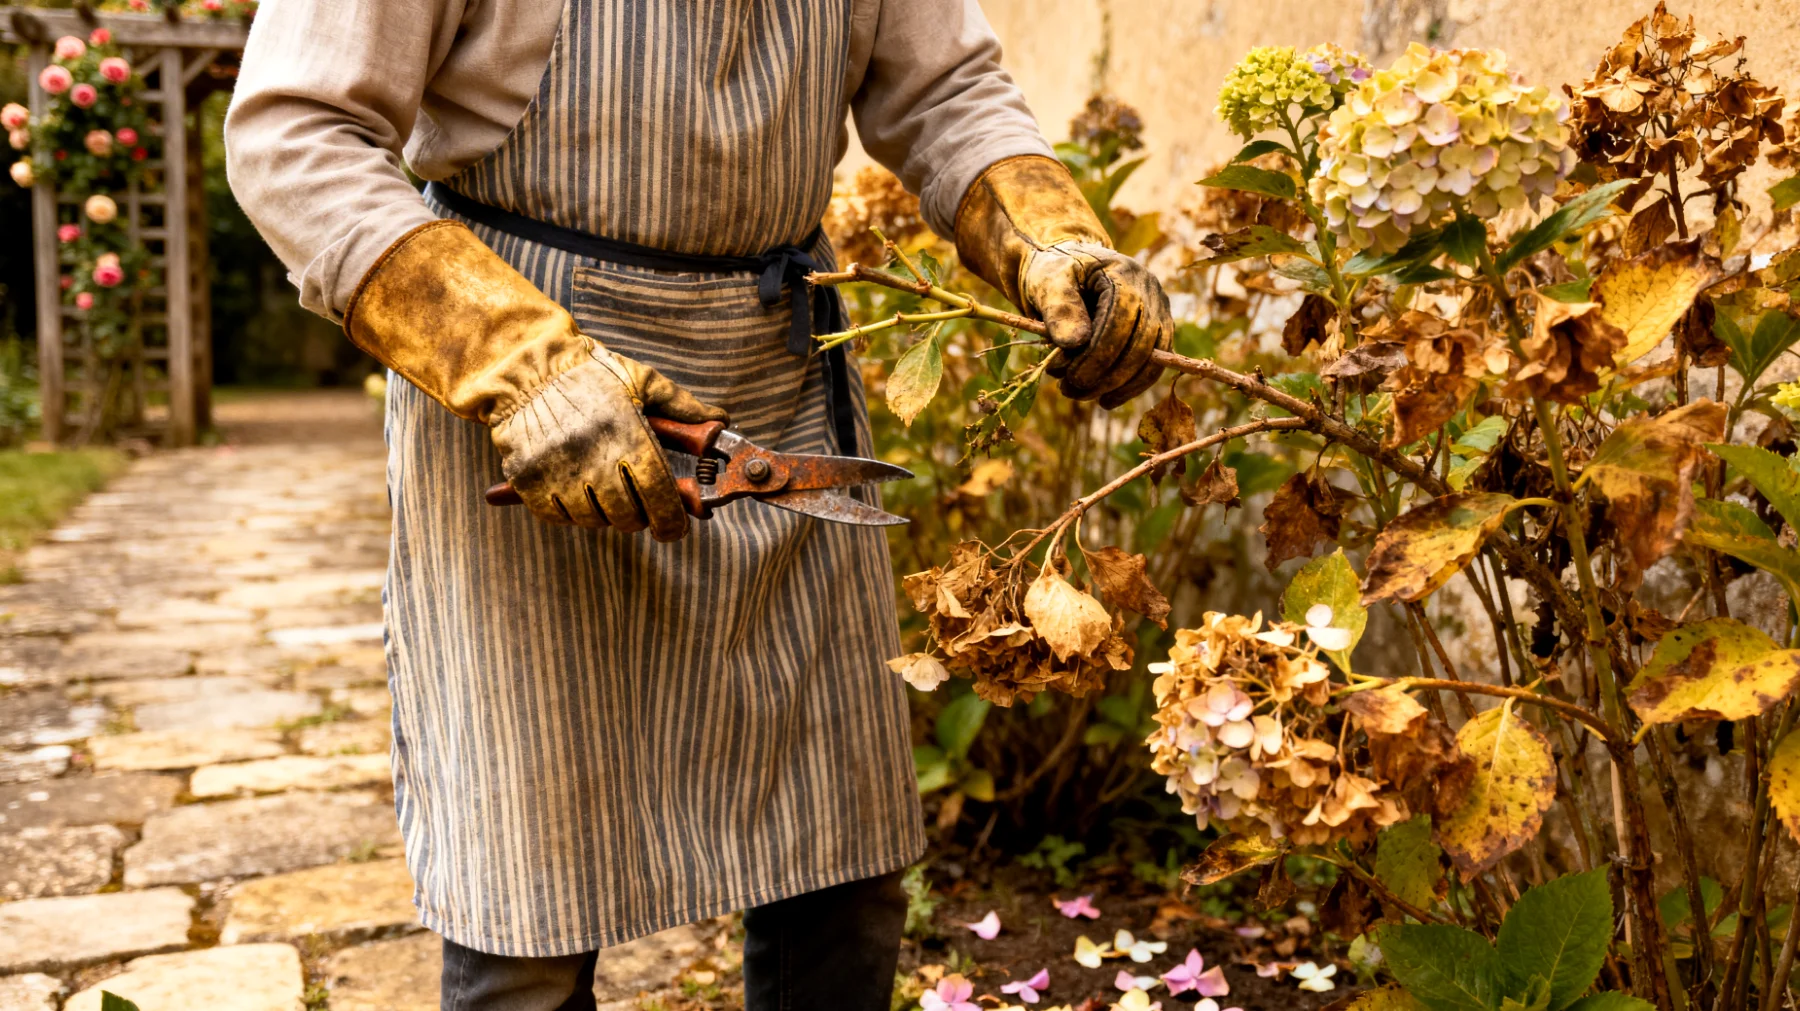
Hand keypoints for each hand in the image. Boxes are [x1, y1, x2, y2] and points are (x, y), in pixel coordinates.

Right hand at [341, 220, 725, 539]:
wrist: (524, 367)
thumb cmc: (588, 374)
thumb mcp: (641, 381)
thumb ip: (682, 407)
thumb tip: (719, 422)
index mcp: (627, 435)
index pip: (659, 497)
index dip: (672, 521)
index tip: (676, 527)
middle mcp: (593, 458)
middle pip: (627, 517)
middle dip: (640, 517)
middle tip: (640, 506)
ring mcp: (558, 472)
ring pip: (593, 520)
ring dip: (605, 515)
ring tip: (606, 492)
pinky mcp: (528, 481)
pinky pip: (558, 517)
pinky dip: (571, 513)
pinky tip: (577, 492)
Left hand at [953, 155, 1168, 409]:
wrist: (1069, 267)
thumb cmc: (1055, 274)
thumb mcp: (1047, 282)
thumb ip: (1059, 308)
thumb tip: (1075, 343)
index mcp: (1124, 274)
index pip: (1120, 322)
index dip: (1096, 356)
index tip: (1067, 378)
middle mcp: (1150, 292)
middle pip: (1140, 344)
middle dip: (1104, 376)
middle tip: (1069, 390)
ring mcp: (1159, 311)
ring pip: (1152, 359)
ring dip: (1118, 387)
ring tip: (1081, 394)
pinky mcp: (1158, 331)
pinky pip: (1153, 366)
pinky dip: (1131, 388)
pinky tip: (1105, 401)